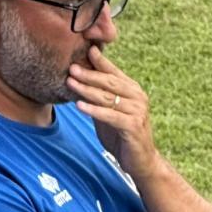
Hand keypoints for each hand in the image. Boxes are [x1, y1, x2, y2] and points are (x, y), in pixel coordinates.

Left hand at [67, 46, 160, 179]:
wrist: (141, 161)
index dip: (100, 61)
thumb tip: (78, 81)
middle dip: (89, 74)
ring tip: (70, 83)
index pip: (114, 72)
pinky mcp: (133, 126)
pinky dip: (94, 110)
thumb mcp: (108, 112)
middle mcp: (138, 97)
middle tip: (71, 68)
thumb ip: (98, 97)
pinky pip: (110, 115)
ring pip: (108, 97)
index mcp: (133, 90)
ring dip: (87, 90)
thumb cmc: (123, 135)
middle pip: (110, 82)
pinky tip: (79, 105)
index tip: (85, 49)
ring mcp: (137, 111)